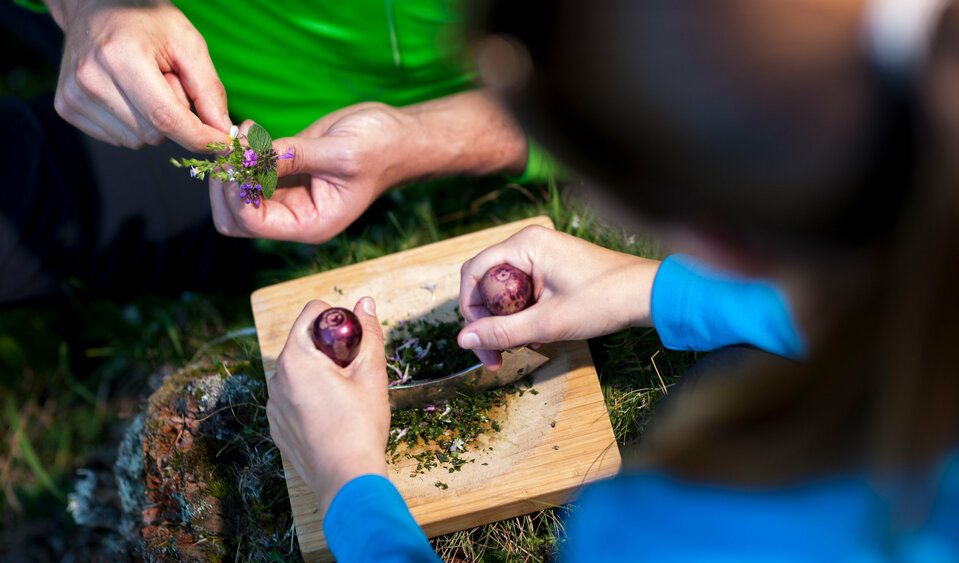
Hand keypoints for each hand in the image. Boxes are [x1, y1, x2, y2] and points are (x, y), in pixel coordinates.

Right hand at [48, 0, 230, 149]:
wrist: (96, 6)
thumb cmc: (146, 20)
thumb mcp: (188, 44)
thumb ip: (209, 91)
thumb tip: (224, 133)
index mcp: (121, 58)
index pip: (166, 118)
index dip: (199, 137)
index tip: (222, 144)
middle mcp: (91, 79)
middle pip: (154, 134)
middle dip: (174, 118)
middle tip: (166, 81)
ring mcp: (73, 95)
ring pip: (136, 141)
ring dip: (152, 121)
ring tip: (145, 84)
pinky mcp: (67, 106)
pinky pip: (117, 138)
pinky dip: (132, 123)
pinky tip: (128, 93)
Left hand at [210, 91, 527, 242]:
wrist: (399, 136)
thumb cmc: (381, 149)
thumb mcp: (339, 153)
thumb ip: (292, 157)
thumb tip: (247, 157)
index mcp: (310, 224)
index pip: (252, 222)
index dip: (237, 192)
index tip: (240, 156)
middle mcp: (295, 217)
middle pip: (234, 218)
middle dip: (226, 186)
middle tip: (233, 147)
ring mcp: (287, 197)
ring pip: (236, 196)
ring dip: (231, 167)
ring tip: (242, 133)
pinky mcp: (285, 174)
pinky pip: (249, 173)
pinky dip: (241, 154)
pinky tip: (250, 129)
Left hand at [267, 297, 389, 511]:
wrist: (346, 478)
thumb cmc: (360, 426)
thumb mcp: (372, 374)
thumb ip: (369, 333)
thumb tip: (364, 303)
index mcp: (296, 359)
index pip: (312, 312)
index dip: (338, 320)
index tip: (354, 343)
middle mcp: (277, 378)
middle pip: (305, 343)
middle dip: (330, 349)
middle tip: (354, 373)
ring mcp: (273, 404)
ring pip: (299, 371)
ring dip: (320, 373)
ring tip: (345, 398)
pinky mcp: (277, 425)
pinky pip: (293, 397)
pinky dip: (310, 397)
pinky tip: (332, 417)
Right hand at [458, 226, 661, 368]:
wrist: (648, 295)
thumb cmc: (605, 301)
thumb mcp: (548, 323)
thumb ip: (502, 332)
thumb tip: (462, 340)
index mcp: (525, 244)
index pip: (474, 272)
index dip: (469, 308)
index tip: (476, 340)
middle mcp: (529, 244)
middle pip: (486, 283)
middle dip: (486, 321)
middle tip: (494, 356)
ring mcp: (541, 255)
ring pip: (503, 292)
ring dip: (504, 322)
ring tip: (519, 348)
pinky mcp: (550, 269)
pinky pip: (521, 292)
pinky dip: (521, 316)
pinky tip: (533, 337)